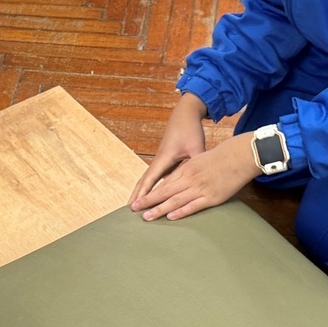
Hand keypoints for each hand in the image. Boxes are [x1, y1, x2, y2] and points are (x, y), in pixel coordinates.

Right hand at [131, 93, 208, 208]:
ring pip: (147, 179)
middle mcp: (159, 160)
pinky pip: (154, 177)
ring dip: (140, 192)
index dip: (143, 193)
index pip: (151, 179)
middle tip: (128, 211)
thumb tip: (200, 179)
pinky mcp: (164, 161)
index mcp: (164, 157)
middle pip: (144, 181)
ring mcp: (160, 160)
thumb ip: (197, 164)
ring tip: (133, 205)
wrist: (185, 115)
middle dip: (136, 195)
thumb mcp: (196, 147)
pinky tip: (148, 195)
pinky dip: (148, 187)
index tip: (136, 205)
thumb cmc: (190, 130)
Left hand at [133, 132, 258, 221]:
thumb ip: (188, 170)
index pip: (164, 183)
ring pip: (175, 200)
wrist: (240, 155)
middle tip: (134, 209)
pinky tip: (170, 217)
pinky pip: (193, 206)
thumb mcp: (200, 159)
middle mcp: (190, 178)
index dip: (150, 192)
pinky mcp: (211, 197)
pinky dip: (181, 211)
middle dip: (148, 201)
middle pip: (164, 191)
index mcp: (186, 168)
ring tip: (147, 217)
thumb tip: (178, 181)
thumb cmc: (221, 157)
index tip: (139, 199)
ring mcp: (200, 188)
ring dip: (159, 209)